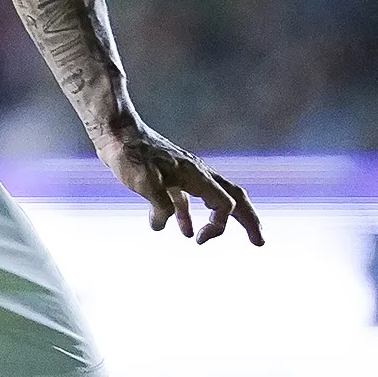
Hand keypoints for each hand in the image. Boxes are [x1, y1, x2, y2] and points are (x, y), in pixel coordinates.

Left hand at [103, 126, 263, 244]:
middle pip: (234, 198)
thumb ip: (161, 206)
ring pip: (212, 198)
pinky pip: (187, 199)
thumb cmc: (131, 155)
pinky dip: (188, 215)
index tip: (197, 240)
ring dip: (220, 220)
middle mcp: (198, 174)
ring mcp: (185, 175)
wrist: (117, 134)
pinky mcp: (168, 177)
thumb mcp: (145, 184)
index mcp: (198, 176)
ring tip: (218, 238)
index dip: (218, 227)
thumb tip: (163, 224)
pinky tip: (182, 231)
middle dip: (250, 221)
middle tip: (260, 243)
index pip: (226, 205)